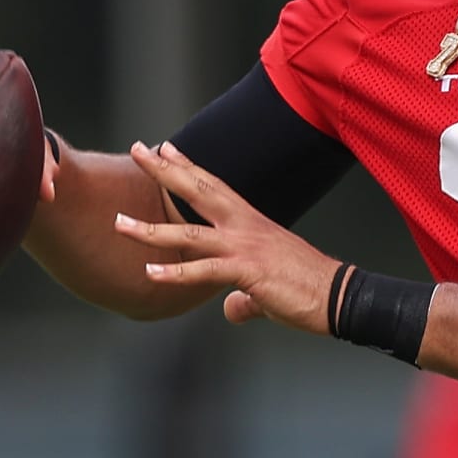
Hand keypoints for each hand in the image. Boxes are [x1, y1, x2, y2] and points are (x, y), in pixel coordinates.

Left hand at [114, 141, 339, 333]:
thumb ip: (245, 297)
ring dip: (151, 229)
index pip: (214, 185)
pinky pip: (204, 271)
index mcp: (251, 222)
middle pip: (198, 190)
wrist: (337, 295)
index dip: (188, 166)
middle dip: (165, 170)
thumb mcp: (269, 288)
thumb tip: (232, 309)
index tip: (165, 148)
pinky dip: (175, 273)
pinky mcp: (247, 272)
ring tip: (120, 223)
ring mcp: (245, 247)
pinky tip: (151, 272)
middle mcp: (245, 226)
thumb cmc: (308, 288)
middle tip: (138, 149)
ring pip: (189, 233)